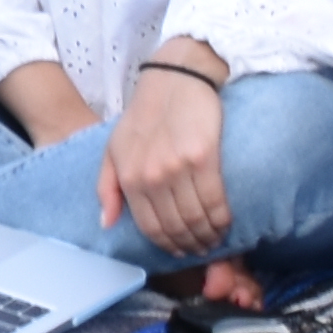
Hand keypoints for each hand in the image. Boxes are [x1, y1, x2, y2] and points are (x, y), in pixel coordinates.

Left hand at [97, 58, 234, 261]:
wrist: (174, 80)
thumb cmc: (143, 116)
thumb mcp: (112, 149)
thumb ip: (106, 188)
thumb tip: (106, 224)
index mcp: (129, 177)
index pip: (150, 227)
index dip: (168, 246)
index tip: (180, 252)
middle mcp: (152, 177)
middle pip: (176, 227)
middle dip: (191, 245)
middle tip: (202, 249)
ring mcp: (177, 168)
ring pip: (197, 218)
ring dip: (209, 236)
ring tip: (215, 239)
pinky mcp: (204, 158)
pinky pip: (215, 200)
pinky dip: (222, 219)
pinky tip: (225, 224)